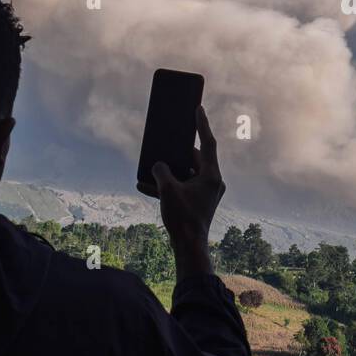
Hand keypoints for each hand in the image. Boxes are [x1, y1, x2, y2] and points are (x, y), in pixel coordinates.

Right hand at [146, 106, 224, 279]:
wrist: (189, 247)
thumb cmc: (183, 218)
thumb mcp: (168, 190)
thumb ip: (161, 171)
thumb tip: (158, 165)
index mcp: (211, 175)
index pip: (208, 143)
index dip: (202, 124)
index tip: (198, 108)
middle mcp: (212, 182)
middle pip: (195, 158)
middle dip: (177, 151)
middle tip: (168, 138)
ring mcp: (206, 193)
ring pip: (185, 174)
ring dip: (168, 170)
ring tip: (150, 163)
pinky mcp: (197, 203)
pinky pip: (181, 188)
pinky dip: (166, 186)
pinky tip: (142, 185)